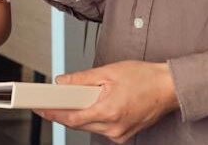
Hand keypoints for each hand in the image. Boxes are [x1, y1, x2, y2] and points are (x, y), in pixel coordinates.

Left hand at [35, 61, 179, 143]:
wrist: (168, 88)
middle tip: (55, 97)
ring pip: (88, 126)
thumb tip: (62, 82)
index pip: (71, 118)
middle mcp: (113, 127)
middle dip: (66, 110)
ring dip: (81, 113)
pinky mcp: (123, 136)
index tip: (39, 107)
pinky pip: (100, 128)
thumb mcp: (109, 72)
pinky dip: (94, 117)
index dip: (52, 113)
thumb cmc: (144, 78)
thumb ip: (82, 79)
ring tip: (85, 96)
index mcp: (108, 110)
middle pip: (78, 123)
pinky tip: (99, 105)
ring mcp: (119, 134)